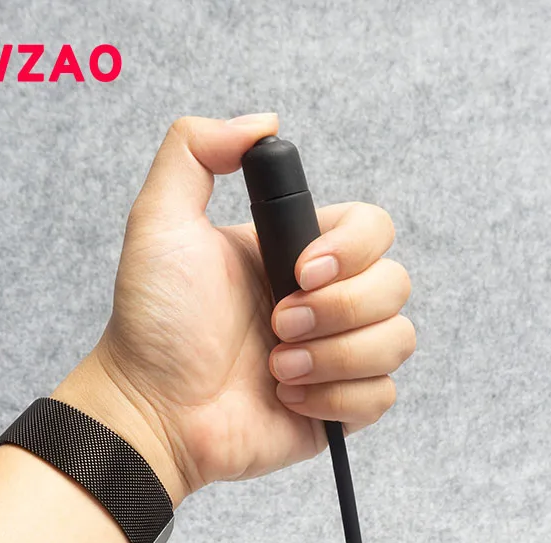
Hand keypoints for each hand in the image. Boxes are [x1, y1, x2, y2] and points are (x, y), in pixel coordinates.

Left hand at [53, 114, 414, 506]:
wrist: (152, 409)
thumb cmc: (153, 322)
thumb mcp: (160, 221)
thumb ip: (196, 150)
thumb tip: (263, 124)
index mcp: (299, 253)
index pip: (374, 227)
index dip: (352, 249)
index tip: (300, 270)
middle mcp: (325, 300)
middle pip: (396, 284)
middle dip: (338, 309)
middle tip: (278, 324)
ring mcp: (336, 354)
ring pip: (398, 340)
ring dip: (335, 356)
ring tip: (276, 369)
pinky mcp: (340, 406)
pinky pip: (382, 395)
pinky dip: (335, 399)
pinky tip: (287, 399)